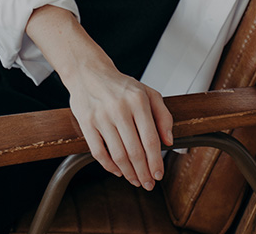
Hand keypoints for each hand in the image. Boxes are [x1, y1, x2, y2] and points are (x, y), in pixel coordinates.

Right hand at [65, 59, 173, 189]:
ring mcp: (102, 116)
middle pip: (135, 151)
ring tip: (135, 180)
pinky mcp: (87, 123)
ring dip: (129, 173)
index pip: (150, 139)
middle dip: (143, 172)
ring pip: (118, 154)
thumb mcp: (147, 92)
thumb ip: (163, 115)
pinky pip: (98, 152)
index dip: (156, 161)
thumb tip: (169, 141)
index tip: (159, 174)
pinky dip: (109, 166)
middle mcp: (120, 108)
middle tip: (148, 183)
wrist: (89, 72)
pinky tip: (118, 170)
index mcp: (138, 100)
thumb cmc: (121, 86)